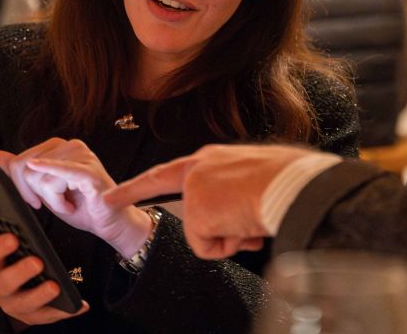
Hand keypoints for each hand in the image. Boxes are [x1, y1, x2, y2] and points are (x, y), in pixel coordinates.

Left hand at [0, 139, 150, 258]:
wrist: (111, 224)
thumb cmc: (82, 207)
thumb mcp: (45, 190)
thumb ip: (20, 172)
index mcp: (59, 147)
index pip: (20, 161)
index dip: (19, 185)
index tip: (34, 200)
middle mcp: (71, 146)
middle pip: (27, 169)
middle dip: (36, 193)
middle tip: (56, 203)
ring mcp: (83, 157)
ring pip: (42, 178)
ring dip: (53, 200)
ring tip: (70, 203)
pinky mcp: (91, 173)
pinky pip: (63, 172)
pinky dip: (50, 170)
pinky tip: (38, 167)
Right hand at [0, 220, 87, 326]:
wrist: (15, 292)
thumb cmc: (13, 262)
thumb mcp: (6, 248)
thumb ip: (0, 234)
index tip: (14, 238)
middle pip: (4, 283)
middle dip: (20, 272)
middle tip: (37, 262)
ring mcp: (15, 305)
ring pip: (25, 304)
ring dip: (40, 295)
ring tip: (55, 286)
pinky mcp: (33, 316)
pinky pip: (49, 315)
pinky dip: (64, 311)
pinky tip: (81, 305)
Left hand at [104, 144, 313, 258]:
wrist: (294, 185)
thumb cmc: (286, 182)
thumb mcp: (253, 181)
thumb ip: (232, 197)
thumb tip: (237, 229)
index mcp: (212, 158)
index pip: (167, 173)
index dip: (138, 185)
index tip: (112, 194)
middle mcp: (199, 167)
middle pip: (166, 192)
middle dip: (150, 201)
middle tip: (121, 201)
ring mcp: (195, 187)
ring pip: (202, 233)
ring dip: (229, 236)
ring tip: (252, 219)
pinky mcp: (197, 210)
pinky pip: (207, 247)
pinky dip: (228, 246)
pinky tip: (246, 227)